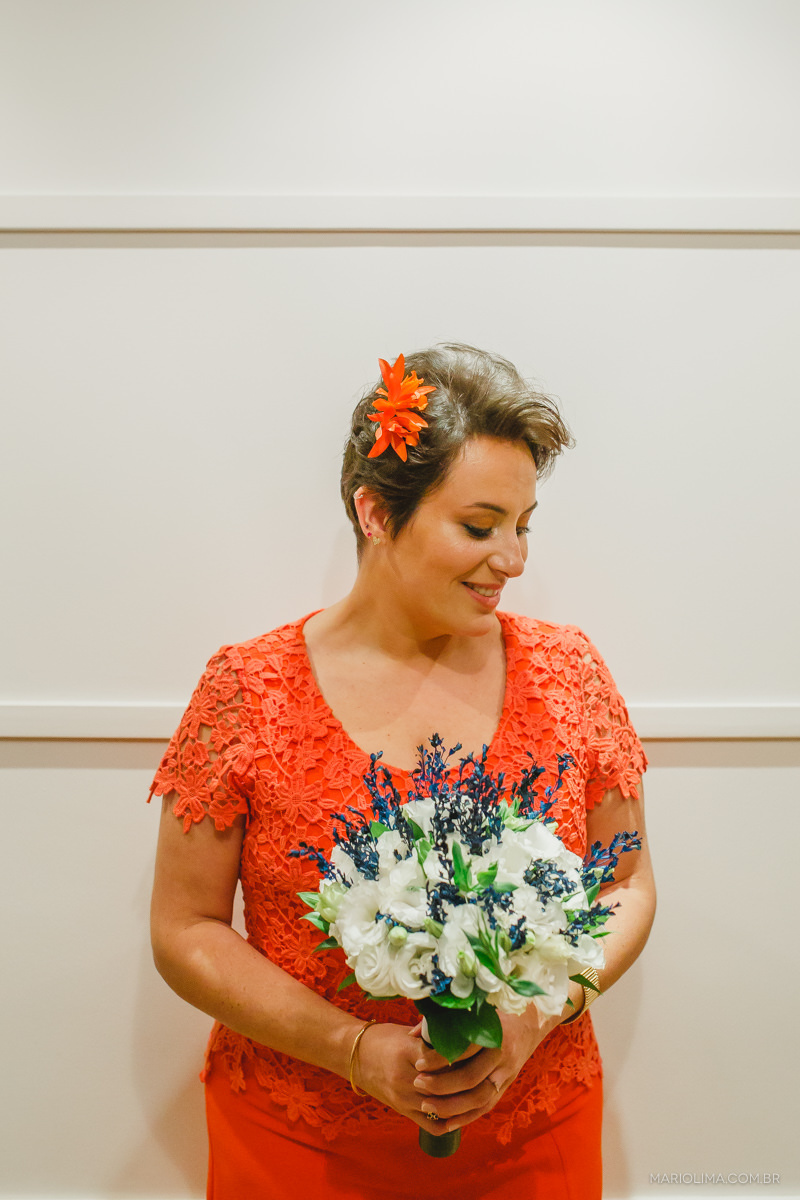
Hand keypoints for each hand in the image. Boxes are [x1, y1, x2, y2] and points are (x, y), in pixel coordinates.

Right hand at [352, 1020, 481, 1135]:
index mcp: (407, 1052)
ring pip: (442, 1106)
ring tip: (480, 1090)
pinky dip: (450, 1121)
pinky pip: (431, 1124)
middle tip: (487, 1070)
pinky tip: (463, 1112)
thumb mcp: (407, 1033)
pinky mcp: (403, 1110)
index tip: (480, 1047)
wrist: (354, 1056)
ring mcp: (404, 1097)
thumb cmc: (383, 1038)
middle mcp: (405, 1077)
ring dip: (462, 1101)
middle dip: (468, 1079)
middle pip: (445, 1084)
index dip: (463, 1053)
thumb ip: (432, 1037)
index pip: (442, 1056)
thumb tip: (461, 1032)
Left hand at [410, 1006, 561, 1133]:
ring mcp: (506, 1074)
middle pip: (470, 1078)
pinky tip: (446, 1123)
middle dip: (441, 1085)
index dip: (439, 1059)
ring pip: (479, 1098)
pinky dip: (466, 1118)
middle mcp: (501, 1056)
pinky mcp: (506, 1086)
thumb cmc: (494, 1013)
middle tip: (417, 1083)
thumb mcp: (473, 1011)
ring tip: (425, 1106)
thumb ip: (445, 1021)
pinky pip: (486, 1108)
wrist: (529, 1022)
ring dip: (451, 1106)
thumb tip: (413, 1035)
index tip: (419, 1063)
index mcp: (492, 1033)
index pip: (463, 1051)